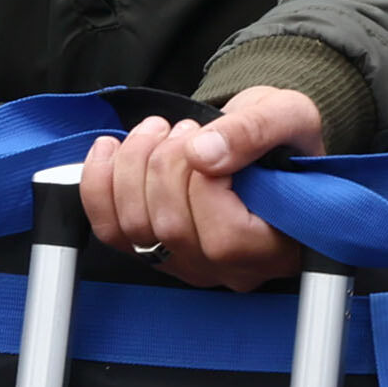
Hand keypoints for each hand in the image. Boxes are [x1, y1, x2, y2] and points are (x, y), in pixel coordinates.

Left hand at [80, 86, 327, 290]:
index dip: (203, 179)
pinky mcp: (155, 253)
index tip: (211, 137)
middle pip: (172, 229)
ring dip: (132, 166)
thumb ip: (254, 131)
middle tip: (185, 128)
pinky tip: (110, 150)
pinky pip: (110, 230)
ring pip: (135, 229)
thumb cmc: (284, 138)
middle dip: (164, 162)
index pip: (225, 236)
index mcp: (275, 247)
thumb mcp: (288, 116)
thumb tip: (202, 154)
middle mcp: (230, 270)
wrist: (264, 145)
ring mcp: (189, 266)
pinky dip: (99, 184)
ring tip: (159, 132)